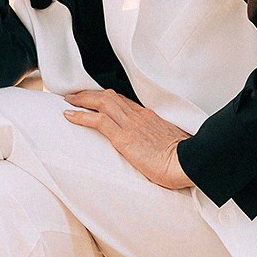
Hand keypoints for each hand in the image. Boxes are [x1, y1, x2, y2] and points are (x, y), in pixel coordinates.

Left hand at [62, 89, 195, 190]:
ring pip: (102, 103)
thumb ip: (160, 141)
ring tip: (68, 101)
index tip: (97, 98)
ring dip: (82, 100)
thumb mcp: (171, 144)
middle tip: (76, 95)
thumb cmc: (183, 159)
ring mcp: (131, 125)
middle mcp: (140, 116)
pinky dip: (81, 116)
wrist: (187, 163)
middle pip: (111, 97)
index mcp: (151, 117)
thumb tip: (157, 149)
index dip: (108, 98)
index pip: (125, 102)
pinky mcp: (124, 137)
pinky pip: (98, 120)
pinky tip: (70, 115)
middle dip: (91, 94)